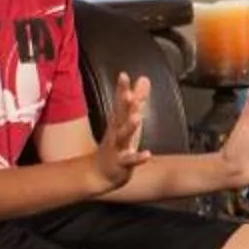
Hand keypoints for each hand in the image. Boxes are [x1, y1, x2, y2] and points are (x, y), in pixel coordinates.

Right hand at [84, 73, 152, 194]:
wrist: (100, 174)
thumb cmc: (118, 143)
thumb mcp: (128, 120)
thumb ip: (138, 100)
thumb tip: (144, 78)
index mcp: (119, 121)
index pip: (121, 103)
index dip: (122, 90)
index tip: (123, 75)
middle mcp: (116, 132)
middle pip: (120, 116)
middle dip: (124, 105)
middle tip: (129, 93)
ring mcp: (117, 148)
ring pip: (123, 136)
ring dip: (130, 127)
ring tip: (138, 118)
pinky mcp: (121, 164)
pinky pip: (130, 160)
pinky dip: (138, 157)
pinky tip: (148, 154)